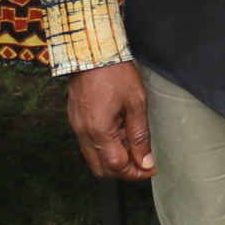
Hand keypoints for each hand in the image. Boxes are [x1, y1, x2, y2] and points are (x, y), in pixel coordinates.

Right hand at [67, 62, 154, 178]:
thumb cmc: (115, 73)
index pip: (116, 166)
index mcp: (99, 131)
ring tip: (133, 143)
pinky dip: (105, 146)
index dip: (135, 172)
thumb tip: (145, 161)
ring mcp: (77, 127)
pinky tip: (119, 133)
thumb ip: (140, 136)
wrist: (92, 52)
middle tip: (143, 162)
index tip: (150, 169)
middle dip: (124, 171)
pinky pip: (89, 144)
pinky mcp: (75, 119)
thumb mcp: (136, 104)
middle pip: (101, 168)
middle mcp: (83, 133)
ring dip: (114, 158)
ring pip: (94, 158)